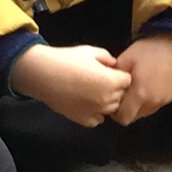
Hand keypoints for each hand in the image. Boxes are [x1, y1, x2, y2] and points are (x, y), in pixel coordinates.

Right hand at [11, 45, 130, 127]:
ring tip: (93, 92)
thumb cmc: (67, 59)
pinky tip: (86, 103)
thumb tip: (114, 65)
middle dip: (115, 88)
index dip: (120, 75)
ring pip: (111, 108)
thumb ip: (107, 58)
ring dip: (107, 101)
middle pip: (121, 95)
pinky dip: (95, 113)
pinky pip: (97, 119)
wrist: (43, 75)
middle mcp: (107, 99)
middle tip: (100, 81)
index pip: (128, 80)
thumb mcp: (90, 51)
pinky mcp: (83, 120)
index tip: (110, 71)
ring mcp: (96, 111)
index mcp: (112, 81)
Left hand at [110, 34, 171, 126]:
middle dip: (127, 109)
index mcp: (140, 94)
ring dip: (139, 105)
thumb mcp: (125, 59)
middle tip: (125, 93)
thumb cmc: (148, 50)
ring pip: (146, 112)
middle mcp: (154, 102)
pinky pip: (157, 104)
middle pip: (135, 117)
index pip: (124, 118)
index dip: (116, 113)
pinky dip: (151, 99)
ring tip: (138, 88)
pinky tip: (150, 85)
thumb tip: (107, 87)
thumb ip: (114, 77)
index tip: (114, 100)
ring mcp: (165, 100)